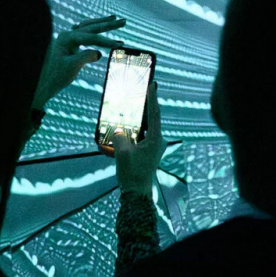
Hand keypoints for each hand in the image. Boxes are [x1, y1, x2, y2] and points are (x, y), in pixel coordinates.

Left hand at [32, 15, 126, 111]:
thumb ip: (85, 57)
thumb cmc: (57, 76)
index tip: (120, 45)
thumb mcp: (72, 68)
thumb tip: (99, 53)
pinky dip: (95, 30)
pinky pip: (85, 32)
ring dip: (102, 23)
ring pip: (88, 26)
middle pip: (91, 26)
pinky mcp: (70, 43)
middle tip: (124, 21)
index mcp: (66, 38)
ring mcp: (68, 38)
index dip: (106, 40)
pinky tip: (100, 26)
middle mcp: (67, 35)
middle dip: (108, 24)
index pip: (91, 37)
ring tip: (115, 19)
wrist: (46, 83)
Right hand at [113, 76, 163, 196]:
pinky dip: (131, 133)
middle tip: (139, 93)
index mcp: (156, 139)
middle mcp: (157, 141)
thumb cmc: (132, 172)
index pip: (154, 114)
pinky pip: (139, 138)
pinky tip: (121, 129)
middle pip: (149, 120)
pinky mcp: (147, 152)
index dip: (153, 98)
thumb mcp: (123, 152)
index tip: (153, 84)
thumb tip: (118, 131)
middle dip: (143, 108)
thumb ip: (120, 137)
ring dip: (135, 121)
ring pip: (143, 129)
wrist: (135, 192)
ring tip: (127, 109)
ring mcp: (153, 147)